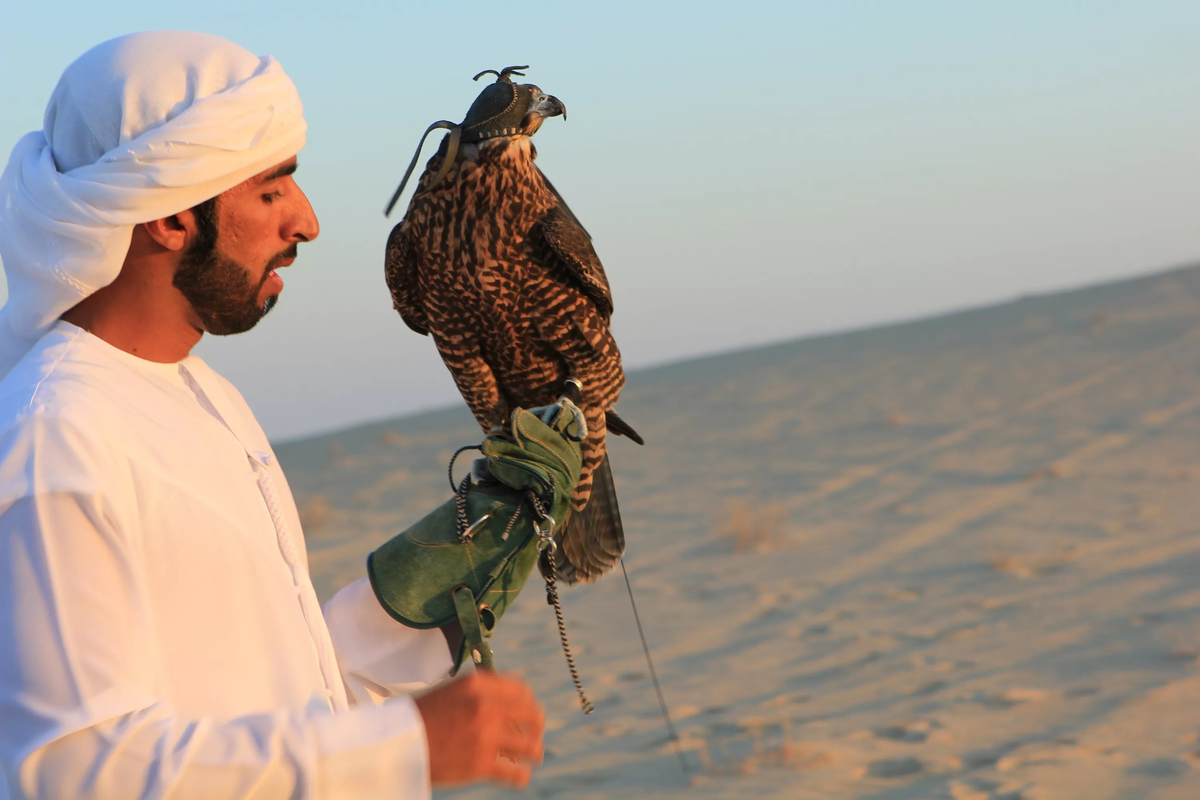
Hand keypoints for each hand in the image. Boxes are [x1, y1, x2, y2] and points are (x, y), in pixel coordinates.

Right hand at [414, 671, 544, 788]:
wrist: (399, 743)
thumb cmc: (424, 717)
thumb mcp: (453, 691)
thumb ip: (482, 691)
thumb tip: (510, 698)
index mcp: (479, 685)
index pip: (520, 690)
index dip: (529, 702)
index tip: (530, 710)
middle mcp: (486, 707)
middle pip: (530, 715)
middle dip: (537, 726)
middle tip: (536, 734)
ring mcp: (486, 735)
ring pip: (528, 744)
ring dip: (534, 751)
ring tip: (535, 755)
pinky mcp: (481, 764)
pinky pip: (514, 772)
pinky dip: (521, 776)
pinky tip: (521, 776)